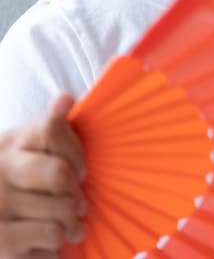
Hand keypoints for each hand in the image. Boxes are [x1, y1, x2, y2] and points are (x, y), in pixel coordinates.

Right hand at [0, 93, 86, 257]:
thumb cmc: (22, 183)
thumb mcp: (31, 150)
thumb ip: (52, 127)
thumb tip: (65, 98)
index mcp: (9, 143)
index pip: (52, 128)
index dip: (77, 150)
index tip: (81, 170)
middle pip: (60, 173)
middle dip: (76, 190)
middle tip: (78, 202)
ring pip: (62, 208)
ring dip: (73, 221)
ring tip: (69, 223)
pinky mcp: (1, 240)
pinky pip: (53, 234)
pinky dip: (60, 240)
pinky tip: (51, 238)